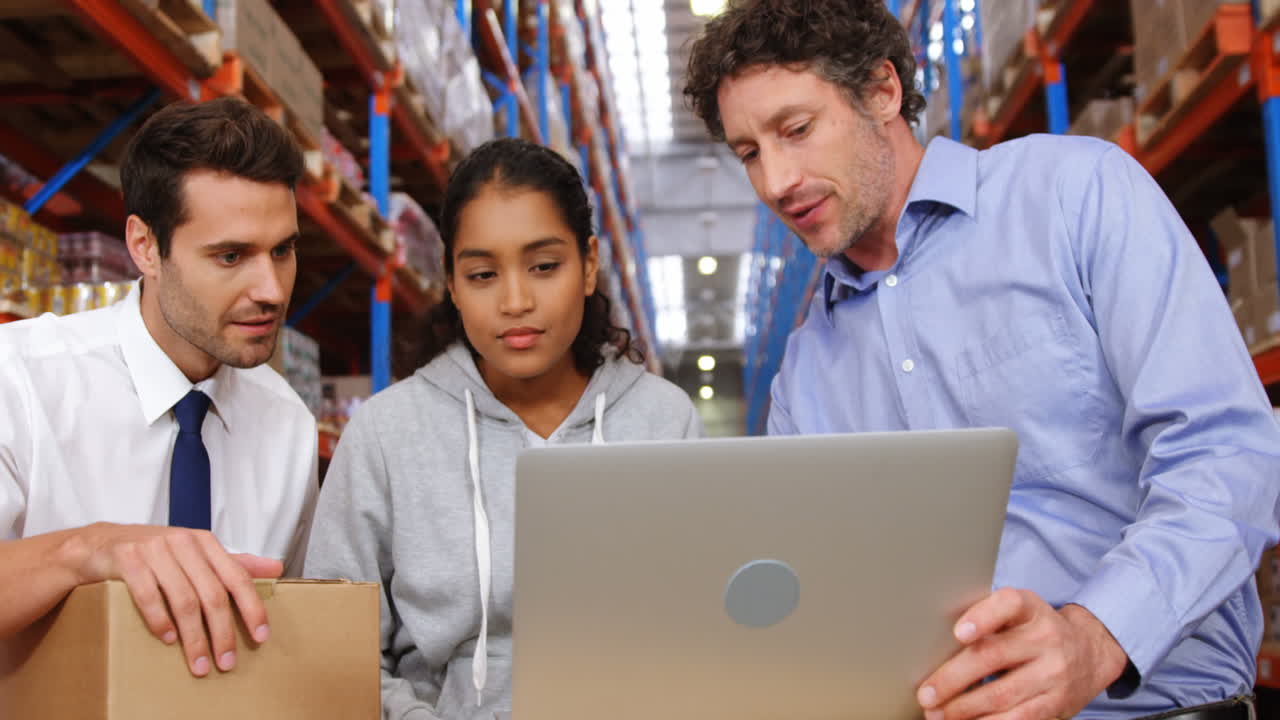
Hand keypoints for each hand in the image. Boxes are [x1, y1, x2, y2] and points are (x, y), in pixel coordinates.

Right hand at [67, 522, 281, 676]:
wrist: (99, 545)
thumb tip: (276, 567)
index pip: (237, 577)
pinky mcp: (127, 560)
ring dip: (193, 637)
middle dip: (222, 633)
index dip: (252, 608)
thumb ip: (234, 563)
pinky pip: (148, 595)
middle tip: (226, 662)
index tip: (260, 636)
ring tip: (198, 662)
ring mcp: (154, 549)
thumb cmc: (155, 553)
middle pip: (212, 594)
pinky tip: (168, 639)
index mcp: (205, 542)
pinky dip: (160, 621)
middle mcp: (183, 542)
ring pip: (183, 600)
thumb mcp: (196, 554)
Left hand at [916, 588, 1128, 719]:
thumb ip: (986, 620)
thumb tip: (933, 645)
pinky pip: (1019, 718)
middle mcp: (1046, 637)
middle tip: (926, 694)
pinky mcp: (1057, 703)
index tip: (959, 633)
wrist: (1090, 651)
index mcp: (1030, 608)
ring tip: (937, 714)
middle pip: (992, 656)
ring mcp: (1054, 672)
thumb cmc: (1034, 630)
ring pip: (1002, 695)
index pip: (1008, 604)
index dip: (983, 618)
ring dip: (963, 709)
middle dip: (952, 678)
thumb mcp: (1019, 614)